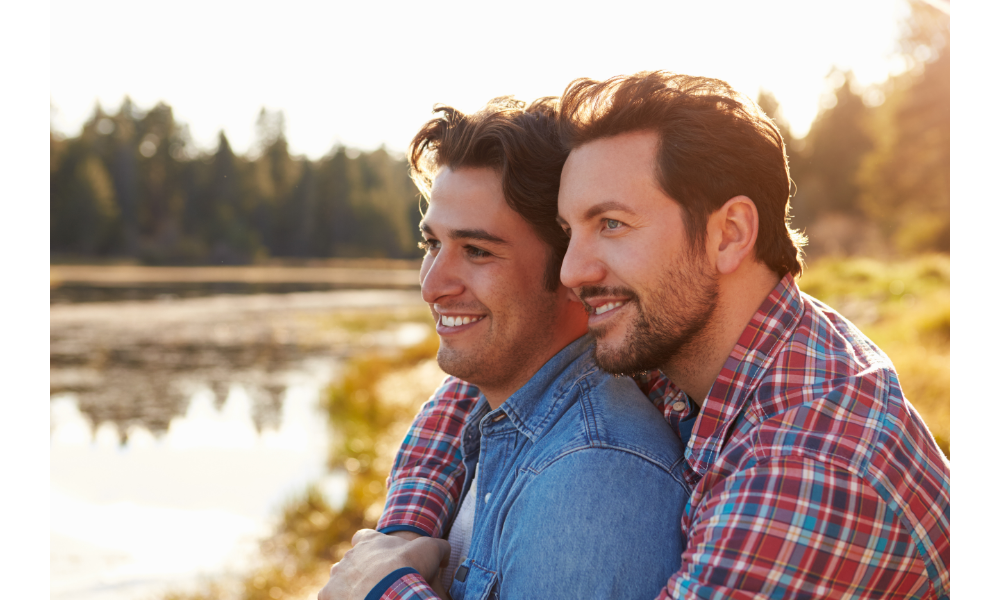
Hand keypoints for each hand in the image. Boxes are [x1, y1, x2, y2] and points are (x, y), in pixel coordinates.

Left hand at [318, 529, 450, 599]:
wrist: (389, 591)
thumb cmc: (408, 567)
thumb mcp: (430, 549)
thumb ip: (438, 547)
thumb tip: (446, 554)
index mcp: (369, 542)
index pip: (363, 537)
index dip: (371, 546)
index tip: (381, 558)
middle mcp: (348, 557)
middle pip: (351, 563)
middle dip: (362, 573)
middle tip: (379, 586)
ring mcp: (336, 577)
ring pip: (340, 581)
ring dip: (351, 588)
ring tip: (369, 597)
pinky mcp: (327, 596)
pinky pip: (332, 598)